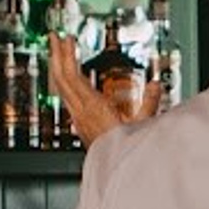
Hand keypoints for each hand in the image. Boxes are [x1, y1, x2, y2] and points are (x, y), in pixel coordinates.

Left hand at [47, 33, 163, 147]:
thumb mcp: (143, 124)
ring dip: (57, 67)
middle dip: (57, 55)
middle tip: (53, 37)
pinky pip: (66, 97)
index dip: (68, 56)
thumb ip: (149, 102)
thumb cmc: (126, 150)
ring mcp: (77, 118)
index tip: (67, 39)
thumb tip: (154, 85)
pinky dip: (63, 81)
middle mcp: (80, 112)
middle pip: (61, 79)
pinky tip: (66, 77)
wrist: (115, 171)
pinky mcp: (78, 123)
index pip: (73, 77)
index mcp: (93, 108)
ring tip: (56, 51)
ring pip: (60, 88)